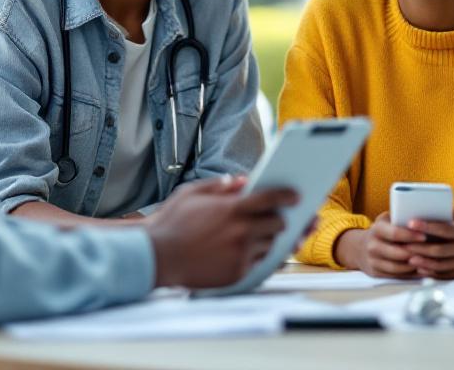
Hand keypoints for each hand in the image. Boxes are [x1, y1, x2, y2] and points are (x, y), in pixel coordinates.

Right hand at [146, 176, 297, 288]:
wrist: (156, 257)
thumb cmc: (171, 223)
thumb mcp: (192, 193)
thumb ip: (220, 186)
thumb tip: (242, 181)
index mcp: (232, 209)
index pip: (271, 198)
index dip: (288, 195)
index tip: (297, 196)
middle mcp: (242, 232)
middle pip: (278, 224)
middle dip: (281, 219)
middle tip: (282, 218)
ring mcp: (241, 254)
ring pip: (271, 245)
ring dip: (270, 238)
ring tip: (265, 234)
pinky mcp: (238, 273)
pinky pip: (259, 263)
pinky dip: (258, 255)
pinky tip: (251, 250)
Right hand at [335, 212, 425, 277]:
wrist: (360, 248)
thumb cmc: (382, 232)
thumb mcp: (387, 220)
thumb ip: (400, 218)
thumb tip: (422, 217)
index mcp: (376, 229)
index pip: (394, 233)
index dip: (410, 235)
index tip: (424, 236)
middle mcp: (372, 246)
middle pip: (397, 253)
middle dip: (415, 253)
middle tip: (430, 252)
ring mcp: (372, 261)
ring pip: (397, 268)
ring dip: (414, 266)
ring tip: (428, 262)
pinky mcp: (376, 273)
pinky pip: (396, 276)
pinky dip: (410, 274)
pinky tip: (421, 270)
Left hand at [404, 212, 453, 278]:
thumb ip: (443, 215)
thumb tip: (420, 210)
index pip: (445, 230)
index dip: (427, 227)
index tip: (410, 223)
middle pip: (441, 250)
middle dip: (421, 247)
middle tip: (404, 244)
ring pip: (440, 265)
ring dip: (423, 262)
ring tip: (407, 257)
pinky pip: (442, 275)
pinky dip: (429, 272)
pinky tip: (417, 267)